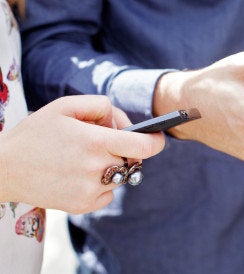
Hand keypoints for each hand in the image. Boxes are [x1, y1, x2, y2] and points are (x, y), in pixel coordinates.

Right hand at [0, 95, 164, 213]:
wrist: (3, 169)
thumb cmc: (36, 133)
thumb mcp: (65, 106)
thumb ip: (101, 106)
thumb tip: (123, 124)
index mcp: (95, 142)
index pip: (144, 147)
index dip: (156, 142)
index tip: (158, 138)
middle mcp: (96, 168)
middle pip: (133, 160)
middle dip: (124, 150)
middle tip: (100, 143)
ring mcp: (90, 190)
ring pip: (121, 177)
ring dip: (112, 167)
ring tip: (84, 159)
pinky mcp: (82, 206)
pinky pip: (109, 195)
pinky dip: (101, 185)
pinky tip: (79, 176)